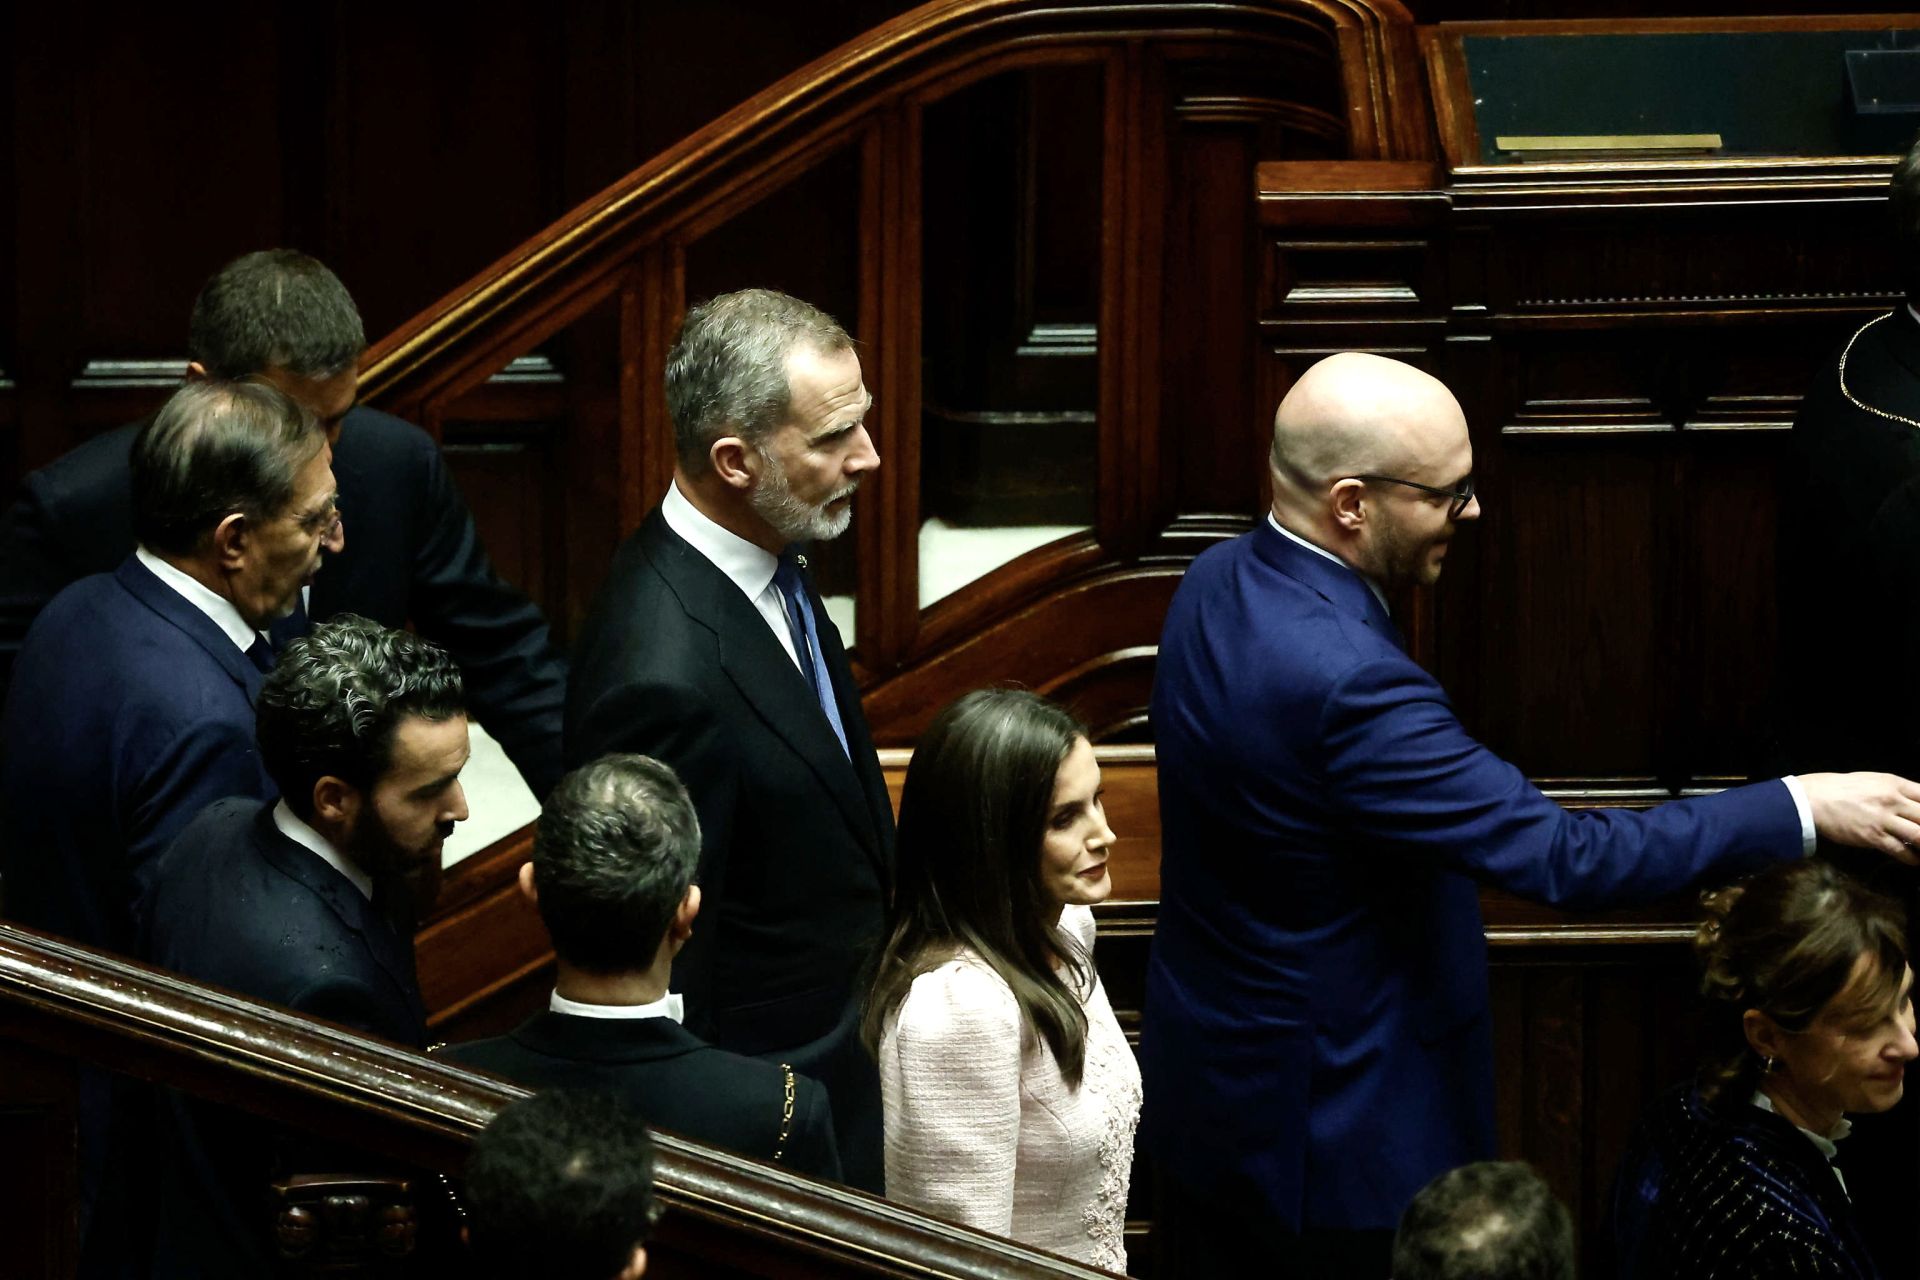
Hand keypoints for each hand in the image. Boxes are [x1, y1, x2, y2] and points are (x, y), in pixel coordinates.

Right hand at [1798, 772, 1919, 862]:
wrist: (1811, 799)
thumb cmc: (1839, 788)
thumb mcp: (1872, 781)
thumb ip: (1894, 791)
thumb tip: (1913, 804)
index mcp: (1894, 783)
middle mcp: (1893, 800)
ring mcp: (1883, 819)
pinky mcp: (1873, 836)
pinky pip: (1900, 850)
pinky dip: (1911, 858)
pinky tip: (1914, 860)